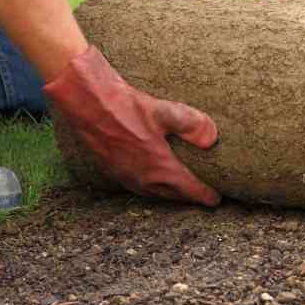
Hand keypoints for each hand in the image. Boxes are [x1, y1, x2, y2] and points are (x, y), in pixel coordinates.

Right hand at [44, 46, 220, 205]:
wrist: (88, 105)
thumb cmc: (126, 107)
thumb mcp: (165, 111)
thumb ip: (192, 124)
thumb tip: (212, 138)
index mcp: (159, 168)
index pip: (189, 189)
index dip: (205, 196)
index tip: (216, 200)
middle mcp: (143, 178)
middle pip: (172, 195)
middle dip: (188, 197)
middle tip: (202, 197)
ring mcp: (126, 176)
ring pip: (154, 193)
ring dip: (169, 194)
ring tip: (180, 191)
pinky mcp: (112, 170)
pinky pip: (138, 186)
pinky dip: (151, 187)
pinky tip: (152, 178)